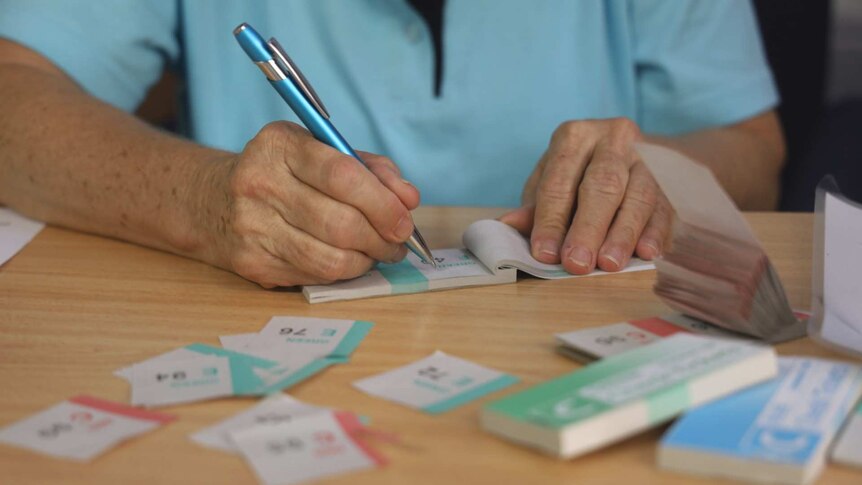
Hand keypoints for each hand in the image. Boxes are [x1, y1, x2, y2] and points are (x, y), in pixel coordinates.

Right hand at [194, 122, 418, 287]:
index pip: (342, 175)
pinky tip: (348, 260)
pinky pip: (314, 275)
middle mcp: (259, 183)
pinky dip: (343, 271)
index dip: (383, 203)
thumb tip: (408, 199)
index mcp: (280, 145)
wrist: (213, 201)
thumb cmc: (283, 173)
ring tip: (378, 252)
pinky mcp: (252, 262)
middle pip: (340, 223)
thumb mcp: (321, 152)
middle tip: (398, 242)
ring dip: (366, 260)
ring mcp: (251, 226)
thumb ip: (370, 169)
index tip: (405, 219)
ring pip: (329, 257)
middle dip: (381, 238)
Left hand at [499, 118, 671, 274]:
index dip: (551, 219)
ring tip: (610, 264)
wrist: (630, 152)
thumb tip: (509, 226)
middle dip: (588, 228)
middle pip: (602, 185)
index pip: (560, 181)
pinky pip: (666, 205)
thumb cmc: (578, 173)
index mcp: (574, 137)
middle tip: (577, 263)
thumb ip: (535, 207)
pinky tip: (648, 254)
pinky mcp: (671, 177)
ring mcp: (646, 156)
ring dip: (623, 234)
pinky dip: (656, 232)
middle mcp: (613, 139)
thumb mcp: (551, 182)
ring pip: (638, 196)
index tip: (544, 253)